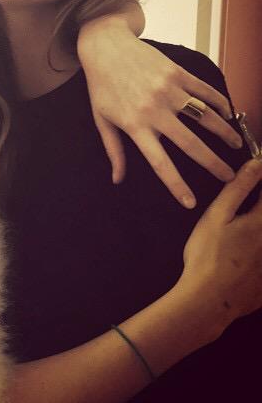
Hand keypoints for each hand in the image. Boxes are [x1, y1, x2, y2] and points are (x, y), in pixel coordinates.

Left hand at [77, 19, 242, 207]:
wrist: (105, 46)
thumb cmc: (101, 85)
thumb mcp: (101, 119)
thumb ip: (113, 150)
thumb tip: (117, 179)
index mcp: (135, 125)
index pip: (159, 162)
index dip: (176, 185)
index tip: (191, 203)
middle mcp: (155, 109)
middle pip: (191, 144)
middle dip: (213, 164)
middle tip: (229, 177)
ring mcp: (168, 90)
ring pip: (205, 116)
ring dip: (224, 133)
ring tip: (236, 146)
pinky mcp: (177, 72)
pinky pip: (205, 91)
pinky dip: (220, 103)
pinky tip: (228, 115)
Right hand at [178, 158, 261, 336]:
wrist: (209, 300)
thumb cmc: (207, 254)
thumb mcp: (216, 217)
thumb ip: (237, 190)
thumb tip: (256, 164)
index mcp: (261, 223)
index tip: (261, 171)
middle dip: (258, 209)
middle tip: (242, 218)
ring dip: (256, 232)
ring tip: (238, 239)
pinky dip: (259, 257)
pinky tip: (245, 257)